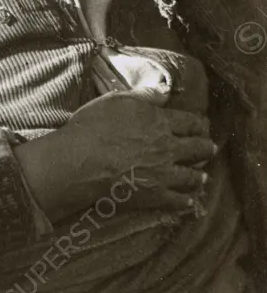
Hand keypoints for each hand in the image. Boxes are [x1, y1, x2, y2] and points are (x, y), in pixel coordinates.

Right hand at [13, 92, 216, 221]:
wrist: (82, 162)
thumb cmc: (94, 126)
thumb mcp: (117, 100)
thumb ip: (144, 96)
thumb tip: (164, 91)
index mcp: (160, 122)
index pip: (188, 122)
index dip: (198, 123)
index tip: (203, 125)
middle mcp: (168, 148)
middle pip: (196, 148)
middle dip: (205, 148)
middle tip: (210, 148)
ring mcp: (163, 174)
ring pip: (191, 176)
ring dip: (199, 176)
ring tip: (203, 177)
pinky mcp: (154, 195)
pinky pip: (177, 200)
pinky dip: (185, 200)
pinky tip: (188, 202)